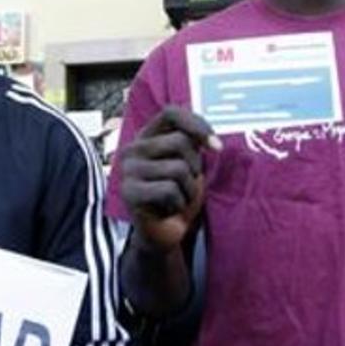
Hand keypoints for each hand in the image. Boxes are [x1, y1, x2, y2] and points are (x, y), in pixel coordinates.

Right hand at [120, 106, 220, 250]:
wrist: (165, 232)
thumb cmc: (179, 195)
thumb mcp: (189, 164)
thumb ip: (193, 143)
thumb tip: (213, 142)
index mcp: (147, 136)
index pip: (171, 113)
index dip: (197, 125)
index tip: (216, 147)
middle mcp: (132, 149)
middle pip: (180, 142)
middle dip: (195, 167)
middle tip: (187, 184)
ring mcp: (128, 170)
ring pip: (178, 168)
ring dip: (188, 190)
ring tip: (178, 199)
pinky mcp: (129, 192)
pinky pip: (169, 190)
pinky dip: (179, 204)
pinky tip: (168, 210)